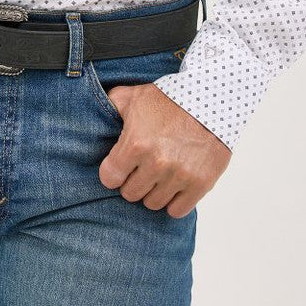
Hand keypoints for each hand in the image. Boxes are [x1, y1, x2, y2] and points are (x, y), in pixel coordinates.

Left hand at [97, 82, 231, 215]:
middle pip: (130, 194)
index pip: (109, 178)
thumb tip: (94, 114)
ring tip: (159, 175)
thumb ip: (111, 105)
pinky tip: (174, 186)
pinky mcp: (200, 184)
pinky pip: (177, 210)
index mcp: (135, 144)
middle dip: (133, 182)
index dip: (113, 173)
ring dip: (153, 191)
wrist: (211, 99)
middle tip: (141, 169)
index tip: (120, 167)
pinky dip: (174, 201)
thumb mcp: (134, 96)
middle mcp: (156, 163)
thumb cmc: (170, 98)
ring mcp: (179, 176)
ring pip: (153, 203)